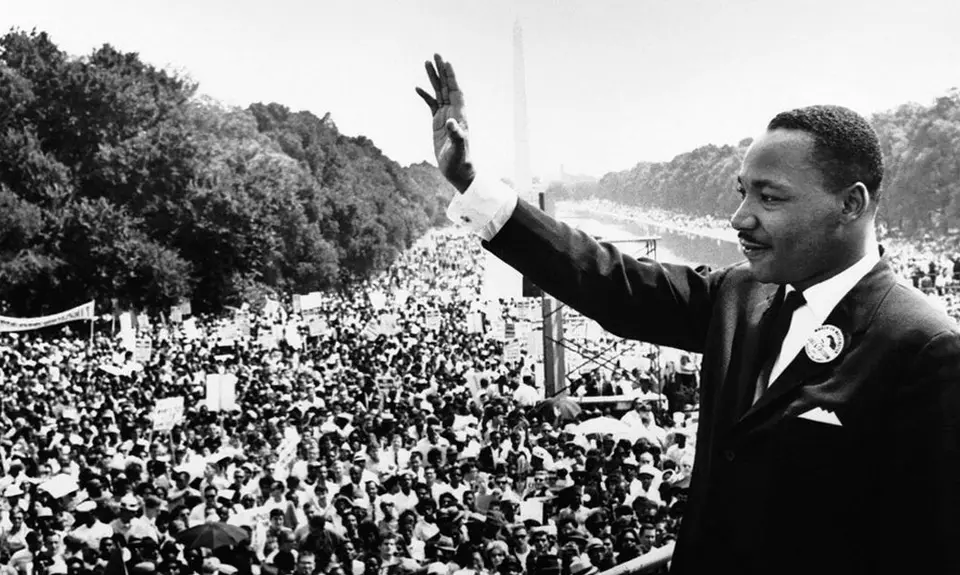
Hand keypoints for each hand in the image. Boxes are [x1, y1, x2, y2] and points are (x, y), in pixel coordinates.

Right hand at [416, 54, 474, 192]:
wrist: (458, 171)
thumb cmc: (460, 162)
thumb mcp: (458, 149)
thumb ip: (456, 135)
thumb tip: (451, 122)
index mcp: (460, 115)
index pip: (456, 91)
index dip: (451, 77)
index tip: (446, 62)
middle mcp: (454, 112)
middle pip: (447, 87)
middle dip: (441, 71)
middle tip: (435, 54)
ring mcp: (445, 117)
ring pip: (439, 92)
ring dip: (433, 78)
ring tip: (426, 63)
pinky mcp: (438, 123)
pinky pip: (431, 105)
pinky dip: (425, 95)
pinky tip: (418, 88)